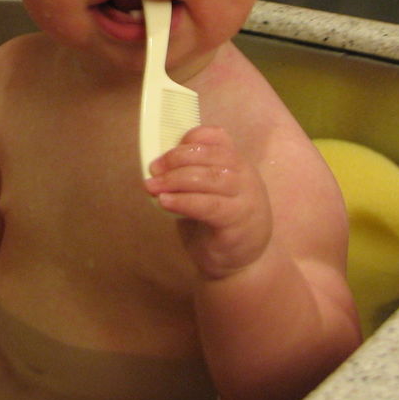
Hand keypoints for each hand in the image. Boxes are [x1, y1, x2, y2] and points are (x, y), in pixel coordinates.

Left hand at [143, 126, 272, 279]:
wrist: (240, 262)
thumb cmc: (219, 222)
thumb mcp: (209, 191)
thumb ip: (193, 174)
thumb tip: (158, 165)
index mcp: (237, 163)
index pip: (219, 138)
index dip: (191, 139)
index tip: (166, 150)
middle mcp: (245, 177)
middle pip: (211, 156)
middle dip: (177, 159)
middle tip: (153, 170)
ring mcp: (245, 199)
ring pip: (210, 178)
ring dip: (176, 180)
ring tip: (153, 187)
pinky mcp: (237, 223)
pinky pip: (210, 206)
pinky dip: (184, 201)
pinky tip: (165, 202)